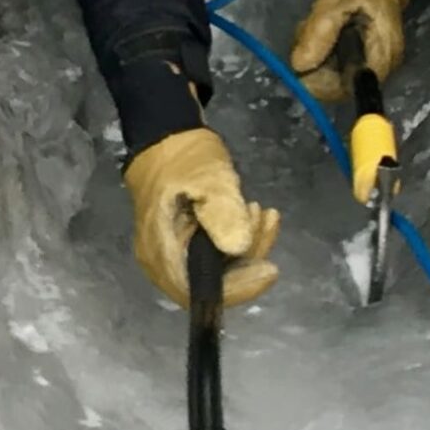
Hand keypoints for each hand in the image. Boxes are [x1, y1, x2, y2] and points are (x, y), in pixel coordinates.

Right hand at [124, 127, 280, 308]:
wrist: (166, 137)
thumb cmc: (184, 158)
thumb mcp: (208, 177)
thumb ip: (222, 211)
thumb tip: (239, 248)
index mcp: (159, 252)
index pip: (197, 292)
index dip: (236, 289)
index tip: (269, 269)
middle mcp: (162, 263)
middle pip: (210, 286)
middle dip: (247, 261)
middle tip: (266, 222)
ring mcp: (174, 256)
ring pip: (218, 272)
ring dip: (248, 247)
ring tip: (262, 212)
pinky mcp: (187, 247)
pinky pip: (217, 258)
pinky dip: (240, 241)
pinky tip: (255, 215)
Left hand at [291, 0, 408, 100]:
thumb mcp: (334, 1)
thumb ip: (319, 33)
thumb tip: (299, 66)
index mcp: (380, 57)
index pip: (345, 89)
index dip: (318, 81)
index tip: (300, 60)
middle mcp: (381, 68)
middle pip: (338, 86)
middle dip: (315, 65)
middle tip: (306, 33)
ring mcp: (374, 63)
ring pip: (335, 76)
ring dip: (317, 57)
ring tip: (314, 27)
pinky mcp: (365, 56)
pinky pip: (339, 65)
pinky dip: (324, 52)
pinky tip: (321, 31)